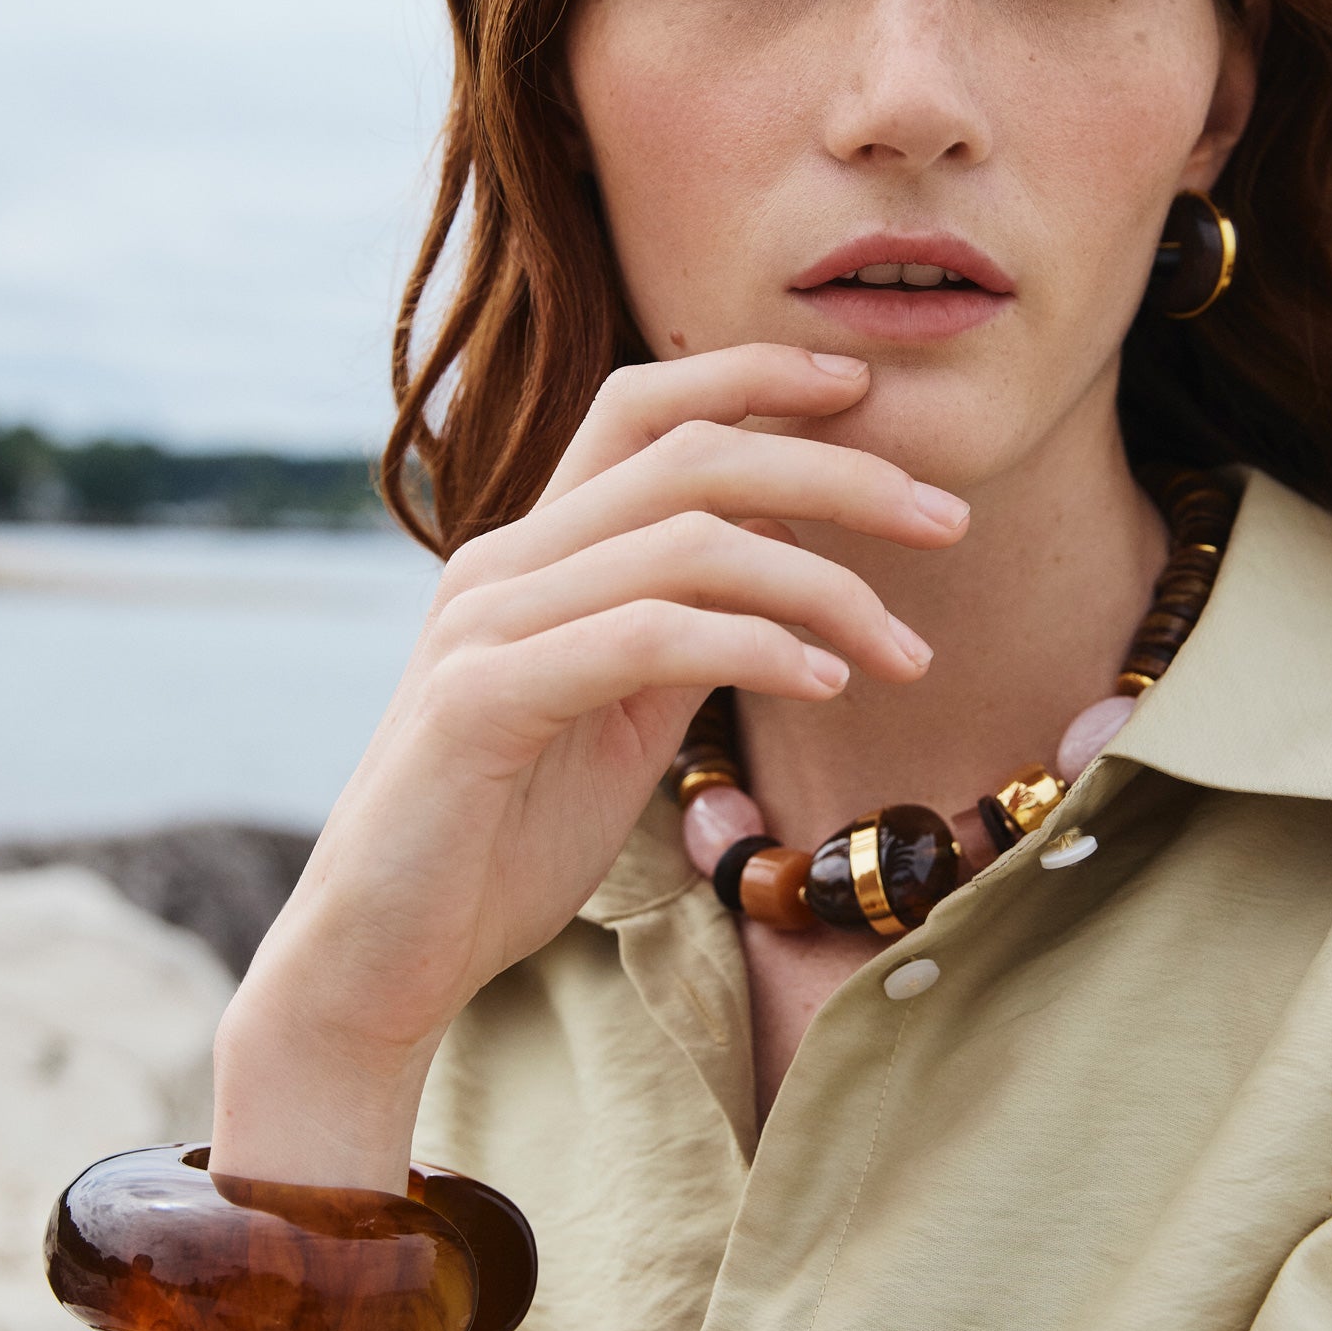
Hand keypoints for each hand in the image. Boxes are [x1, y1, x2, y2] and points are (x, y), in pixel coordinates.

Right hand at [213, 344, 964, 1181]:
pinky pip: (647, 637)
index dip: (755, 376)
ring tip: (907, 651)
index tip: (866, 386)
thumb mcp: (619, 713)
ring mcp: (484, 624)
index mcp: (532, 553)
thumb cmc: (506, 837)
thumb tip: (786, 565)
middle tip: (950, 519)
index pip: (643, 408)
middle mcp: (501, 563)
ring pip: (684, 541)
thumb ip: (683, 628)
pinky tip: (827, 681)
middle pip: (689, 455)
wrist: (381, 954)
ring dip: (822, 585)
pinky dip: (754, 644)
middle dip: (836, 470)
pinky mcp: (482, 700)